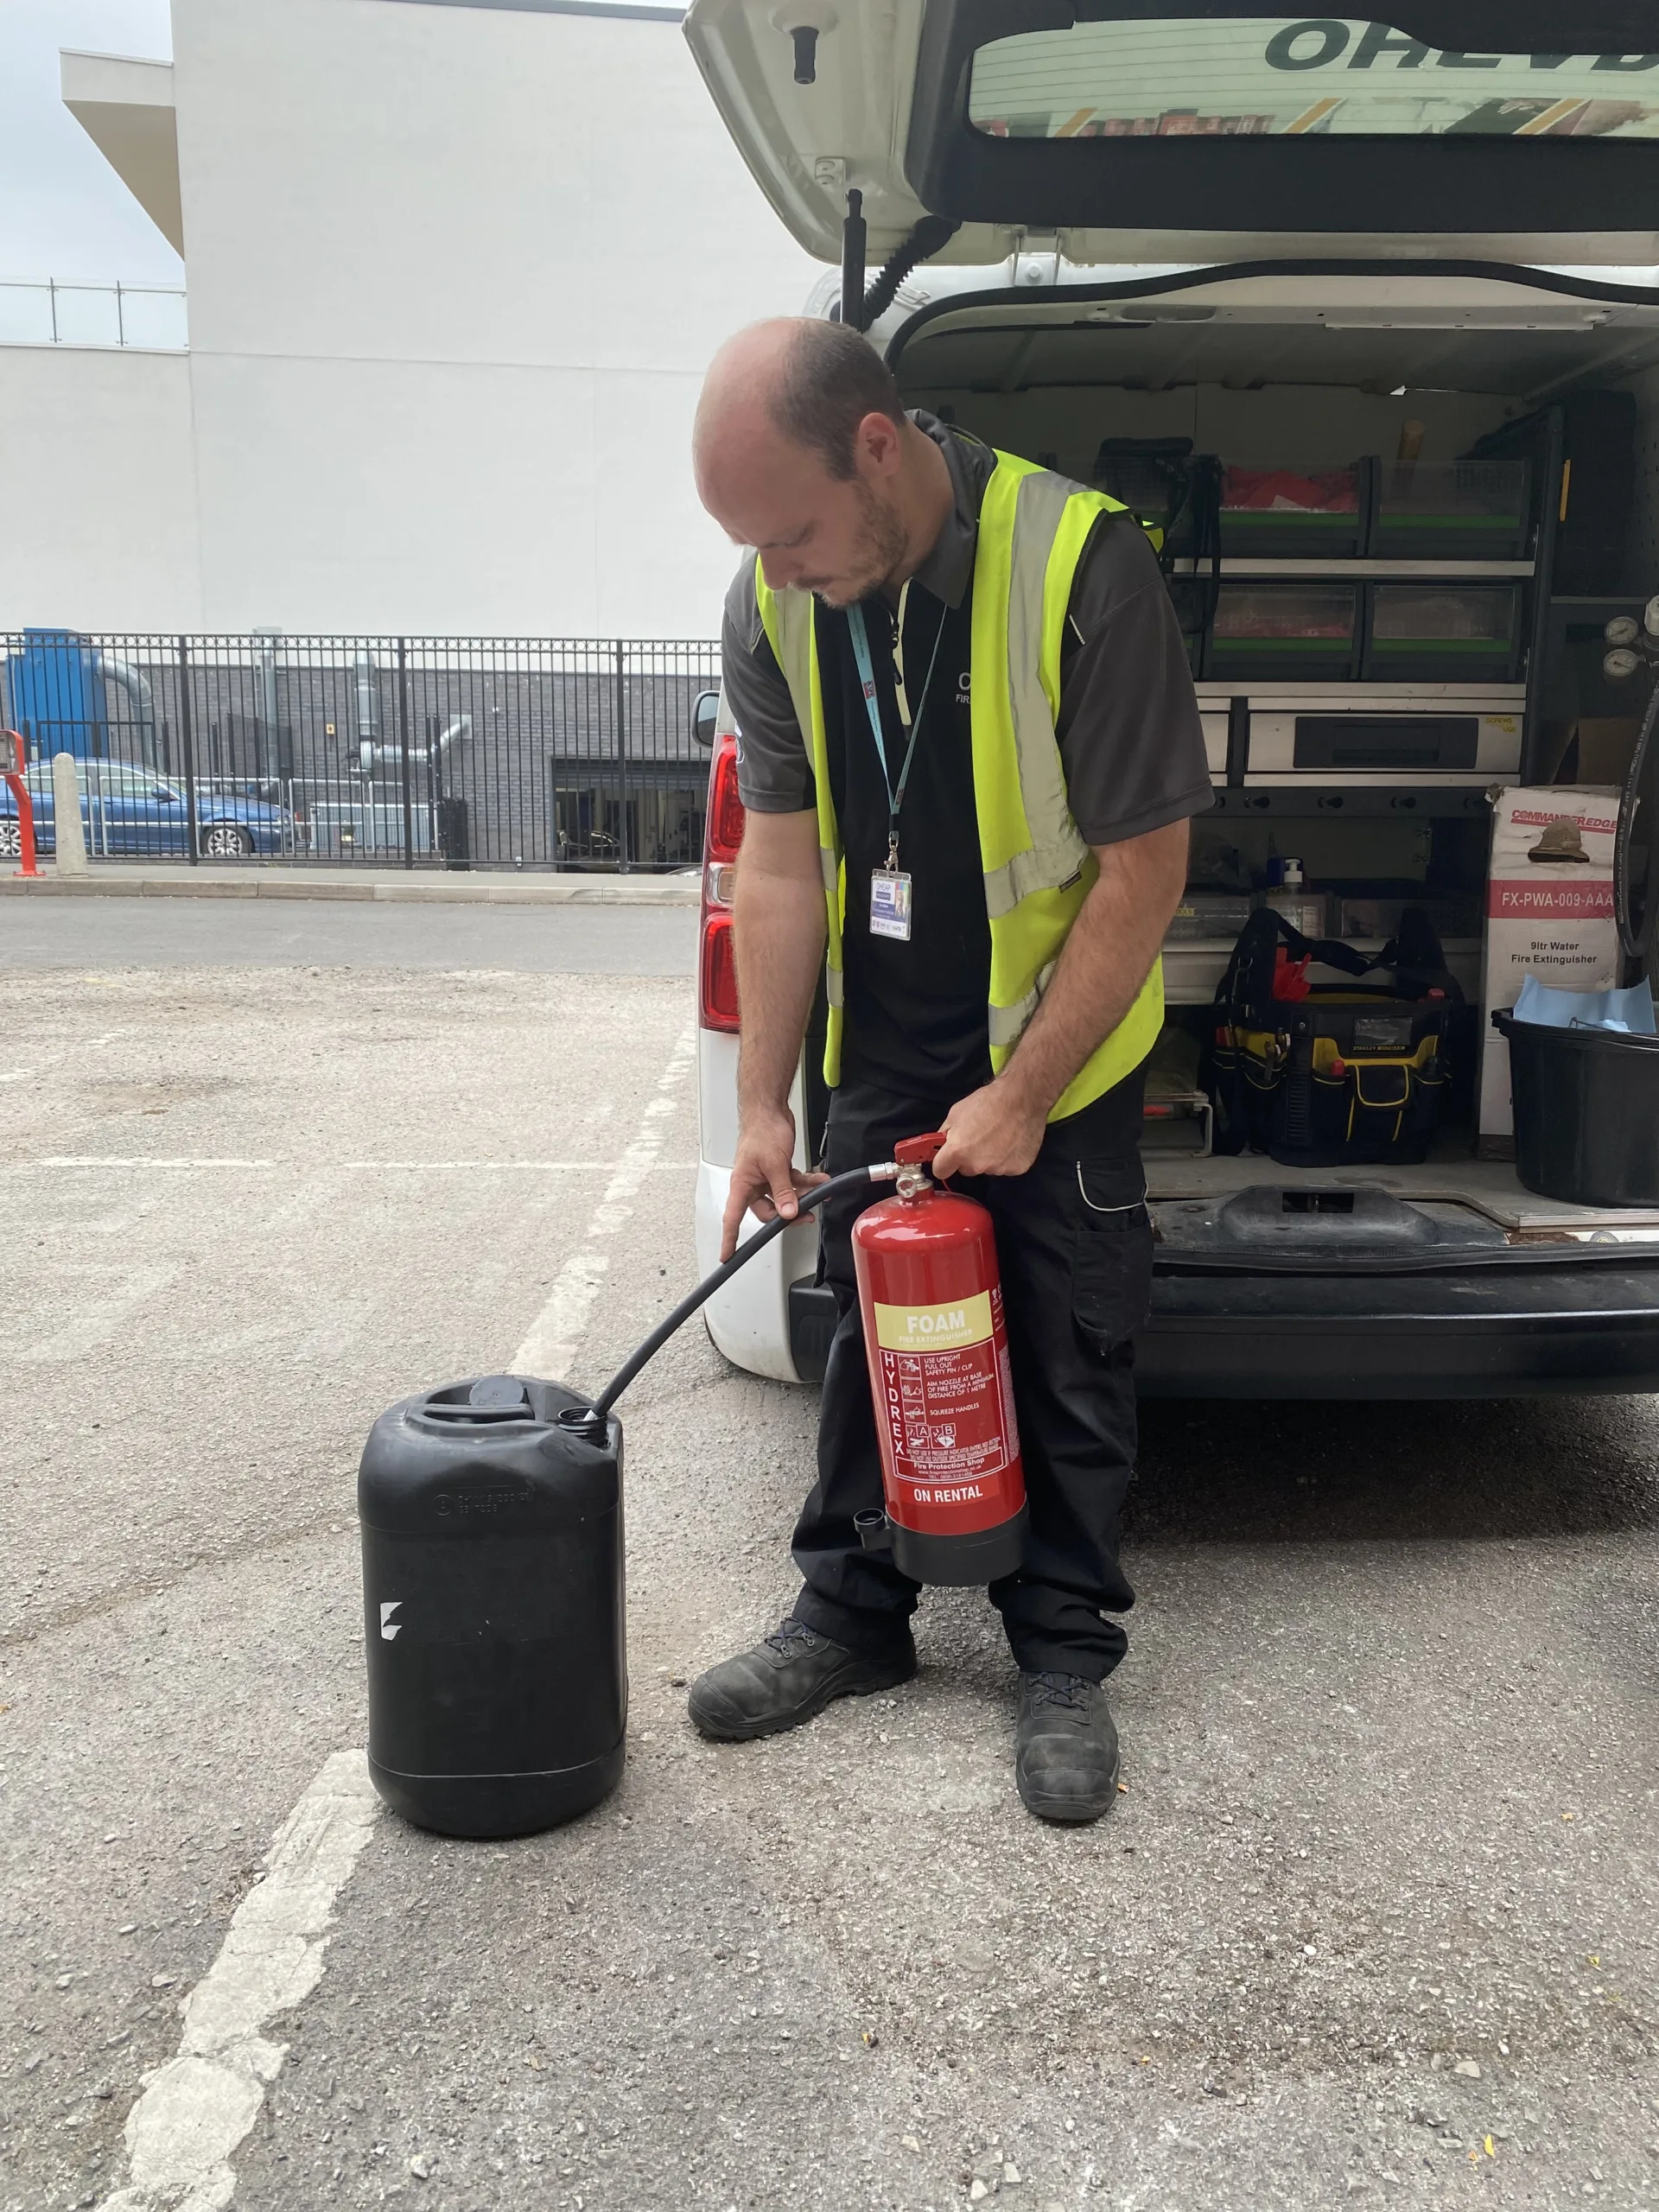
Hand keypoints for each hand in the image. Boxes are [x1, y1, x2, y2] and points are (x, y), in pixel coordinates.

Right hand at [721, 1107, 827, 1260]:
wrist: (771, 1110)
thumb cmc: (762, 1131)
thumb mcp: (774, 1164)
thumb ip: (782, 1191)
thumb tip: (788, 1213)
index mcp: (742, 1184)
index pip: (732, 1217)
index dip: (729, 1238)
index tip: (727, 1255)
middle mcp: (752, 1183)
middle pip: (768, 1211)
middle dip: (787, 1214)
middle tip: (804, 1216)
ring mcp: (766, 1177)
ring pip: (784, 1197)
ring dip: (802, 1197)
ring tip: (819, 1194)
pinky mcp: (778, 1169)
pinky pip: (793, 1183)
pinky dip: (807, 1183)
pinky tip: (820, 1180)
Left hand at [933, 1082, 1046, 1179]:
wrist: (1023, 1098)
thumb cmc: (988, 1102)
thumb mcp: (956, 1112)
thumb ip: (946, 1133)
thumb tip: (941, 1144)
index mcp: (958, 1151)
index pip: (941, 1171)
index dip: (944, 1163)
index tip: (949, 1157)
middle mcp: (977, 1165)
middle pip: (966, 1169)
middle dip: (969, 1158)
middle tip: (980, 1138)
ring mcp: (999, 1169)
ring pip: (988, 1168)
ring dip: (990, 1157)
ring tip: (1000, 1136)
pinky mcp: (1017, 1169)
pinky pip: (1007, 1167)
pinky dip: (1008, 1158)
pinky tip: (1012, 1141)